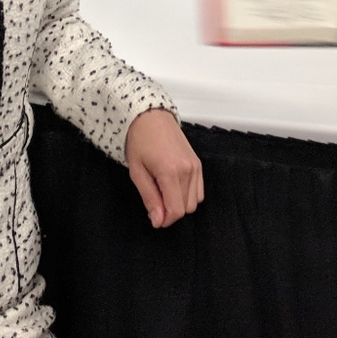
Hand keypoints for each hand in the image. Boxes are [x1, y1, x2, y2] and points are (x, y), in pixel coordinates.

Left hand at [125, 108, 202, 227]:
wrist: (150, 117)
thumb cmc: (140, 141)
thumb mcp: (137, 171)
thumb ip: (149, 198)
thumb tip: (158, 220)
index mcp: (170, 172)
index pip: (176, 210)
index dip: (165, 220)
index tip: (155, 219)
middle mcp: (188, 170)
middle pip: (186, 209)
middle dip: (171, 211)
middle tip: (155, 200)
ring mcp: (196, 167)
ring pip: (195, 202)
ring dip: (180, 203)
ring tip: (162, 190)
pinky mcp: (199, 164)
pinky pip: (200, 191)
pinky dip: (188, 195)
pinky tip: (173, 186)